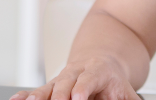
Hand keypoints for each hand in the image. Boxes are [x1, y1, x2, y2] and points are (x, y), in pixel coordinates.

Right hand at [9, 56, 138, 99]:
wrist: (104, 62)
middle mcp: (78, 72)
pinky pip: (37, 91)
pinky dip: (26, 96)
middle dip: (60, 96)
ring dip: (39, 96)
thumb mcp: (127, 92)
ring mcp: (62, 79)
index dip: (84, 87)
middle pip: (66, 82)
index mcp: (99, 71)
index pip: (91, 78)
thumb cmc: (114, 83)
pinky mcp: (51, 86)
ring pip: (49, 86)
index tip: (78, 97)